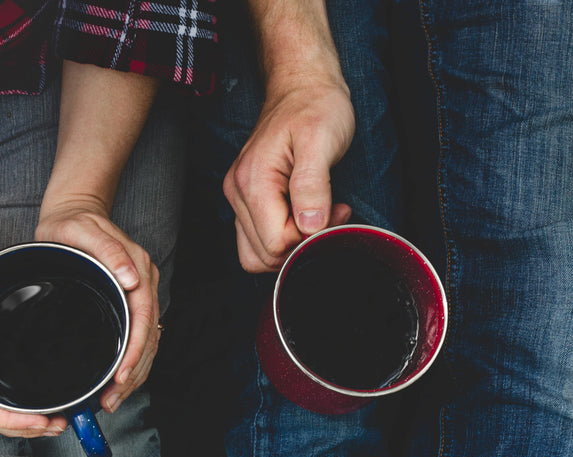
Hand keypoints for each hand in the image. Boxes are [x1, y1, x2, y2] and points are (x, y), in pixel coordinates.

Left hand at [35, 199, 160, 413]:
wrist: (75, 210)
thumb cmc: (73, 222)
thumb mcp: (82, 230)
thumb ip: (107, 250)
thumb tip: (130, 277)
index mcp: (137, 269)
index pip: (143, 319)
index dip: (134, 351)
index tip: (120, 376)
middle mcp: (144, 284)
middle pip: (148, 337)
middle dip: (132, 373)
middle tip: (111, 400)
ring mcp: (140, 293)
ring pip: (146, 343)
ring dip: (133, 375)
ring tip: (112, 400)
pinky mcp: (130, 301)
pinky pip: (138, 337)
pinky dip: (130, 362)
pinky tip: (117, 381)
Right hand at [223, 78, 354, 271]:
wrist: (301, 86)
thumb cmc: (314, 107)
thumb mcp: (322, 140)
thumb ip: (313, 186)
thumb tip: (309, 225)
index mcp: (253, 182)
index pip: (276, 243)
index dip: (308, 240)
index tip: (335, 213)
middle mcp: (237, 193)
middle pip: (264, 254)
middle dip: (301, 245)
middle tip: (332, 213)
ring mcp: (239, 198)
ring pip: (257, 253)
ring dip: (292, 246)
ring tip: (319, 215)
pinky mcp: (247, 199)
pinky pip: (258, 239)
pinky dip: (284, 238)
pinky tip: (306, 215)